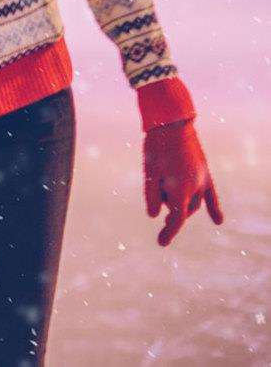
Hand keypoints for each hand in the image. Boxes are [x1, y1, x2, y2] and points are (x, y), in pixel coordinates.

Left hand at [143, 119, 222, 246]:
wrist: (172, 125)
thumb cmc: (156, 148)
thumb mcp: (149, 173)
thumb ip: (152, 196)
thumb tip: (154, 216)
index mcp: (181, 189)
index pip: (177, 219)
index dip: (169, 232)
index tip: (161, 243)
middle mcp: (196, 187)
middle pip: (185, 210)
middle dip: (174, 215)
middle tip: (163, 219)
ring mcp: (203, 180)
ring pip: (195, 202)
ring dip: (183, 206)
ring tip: (168, 200)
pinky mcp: (205, 172)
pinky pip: (211, 194)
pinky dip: (213, 208)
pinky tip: (218, 221)